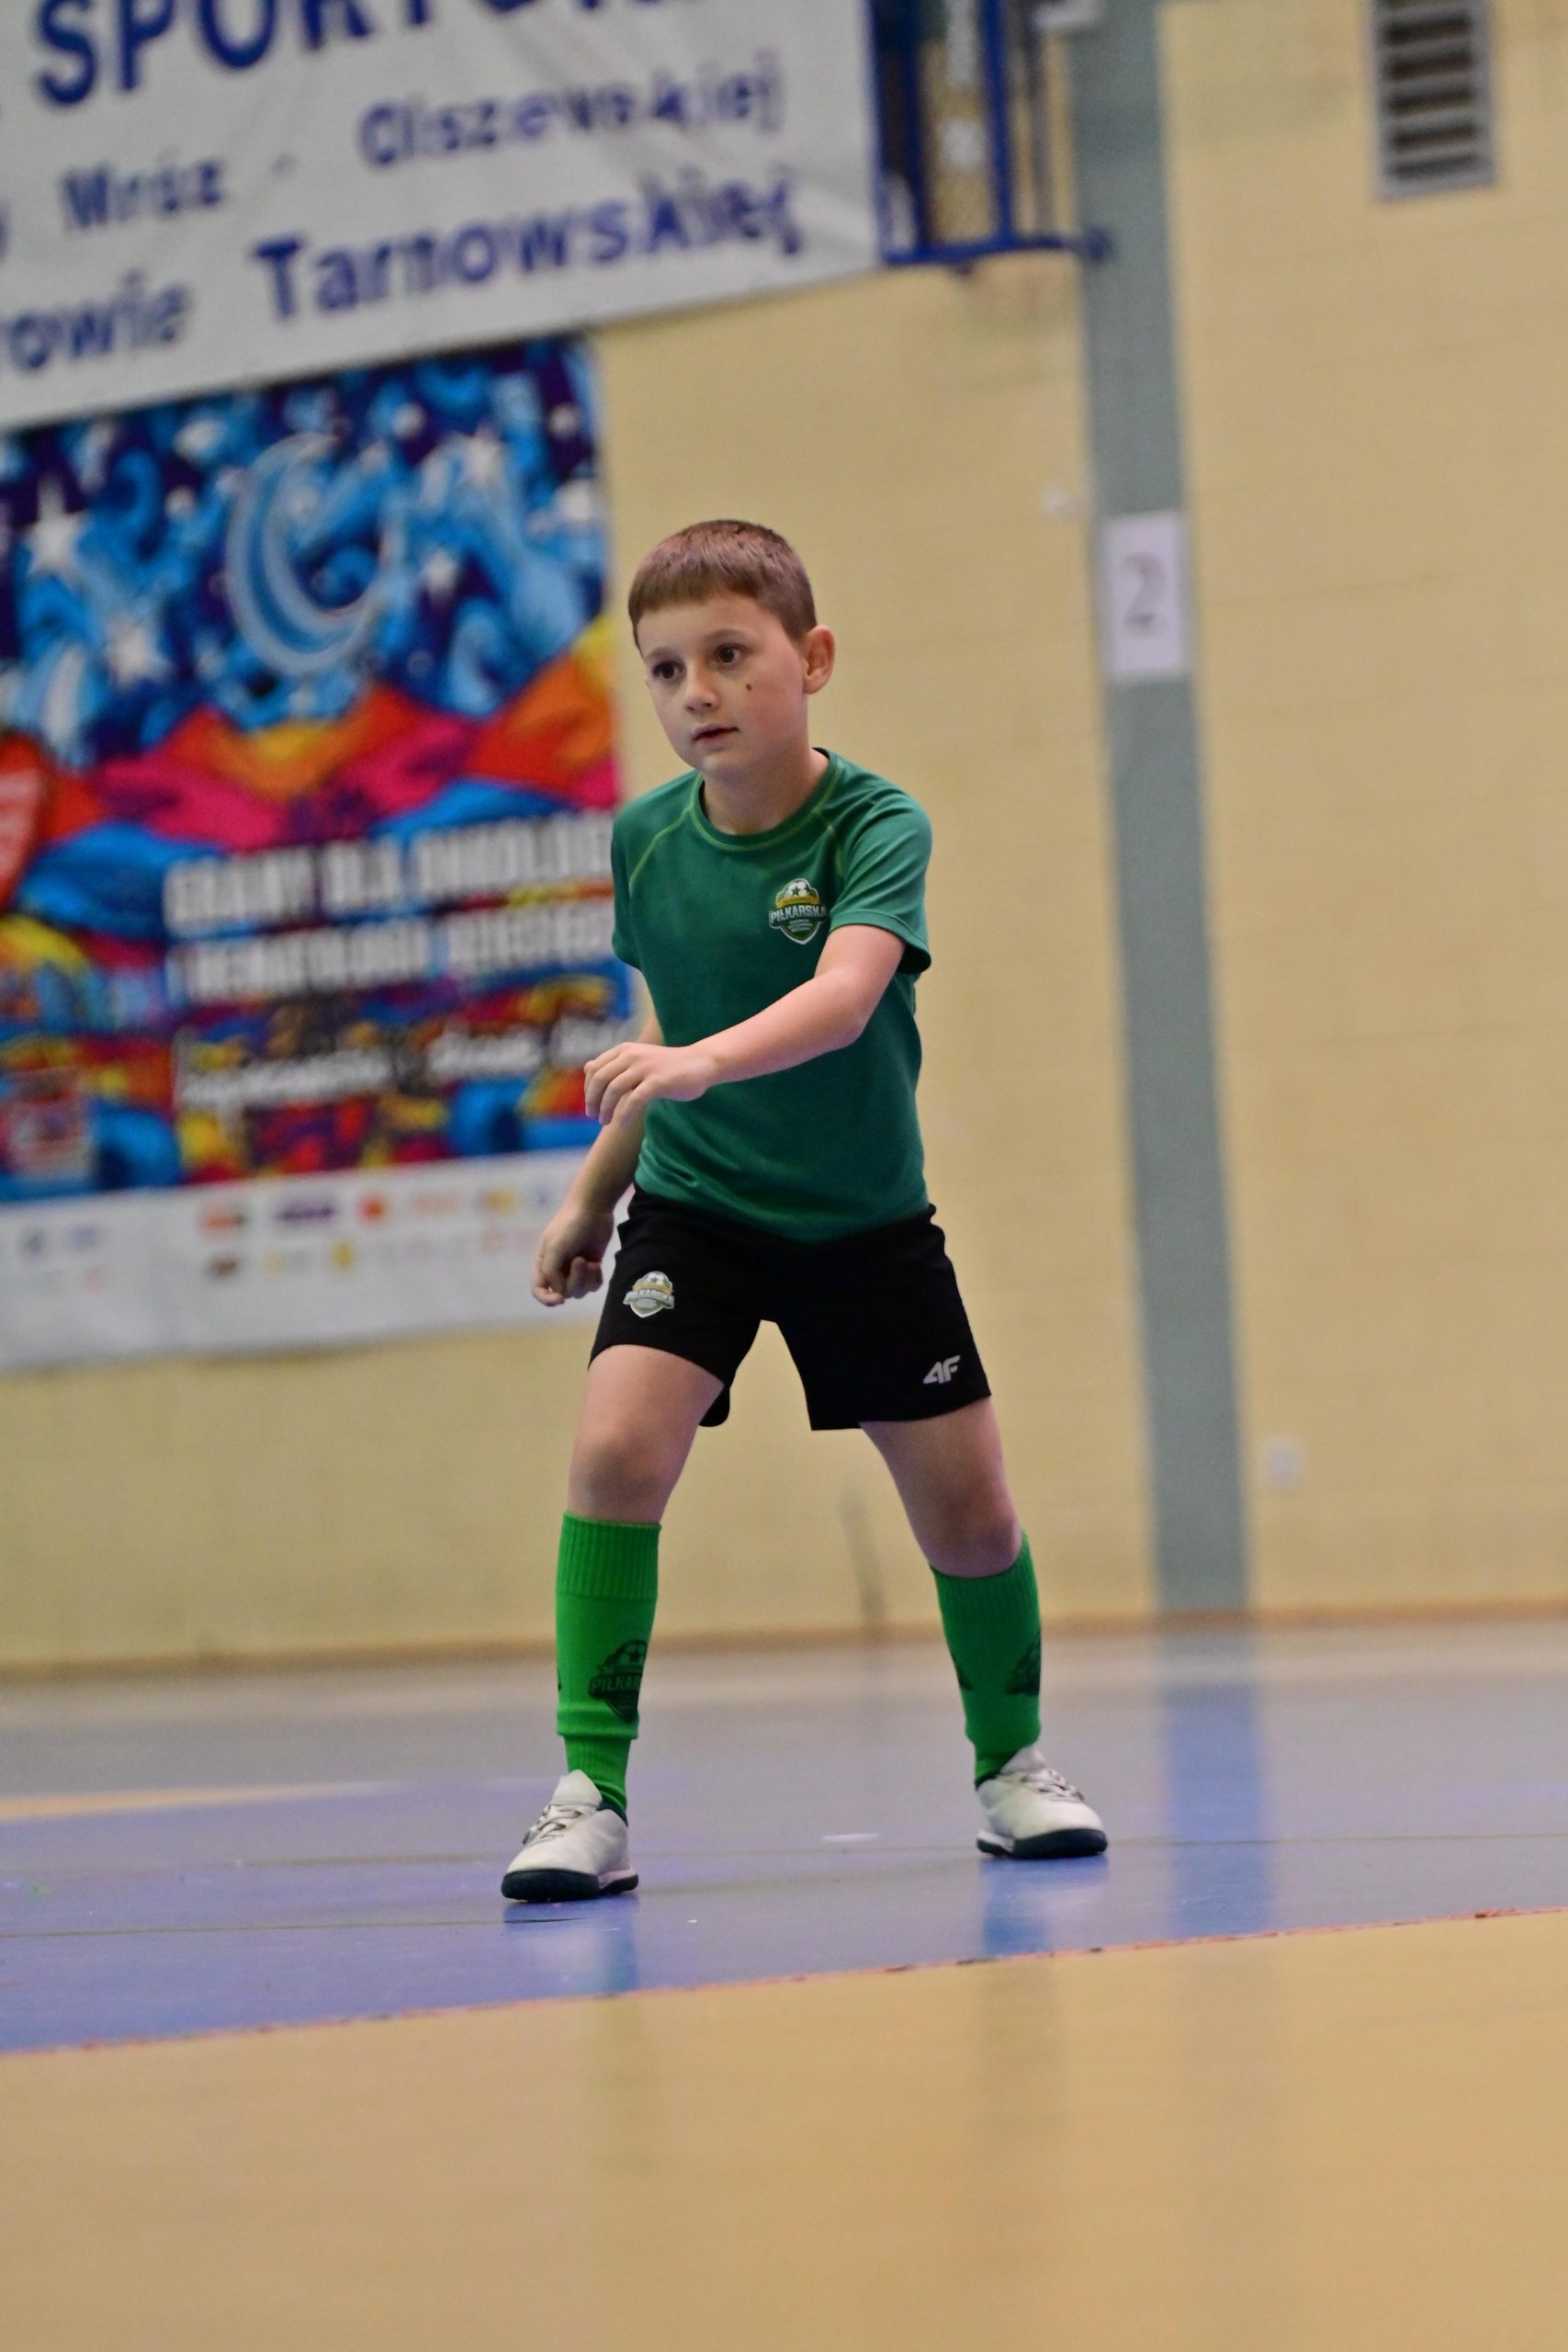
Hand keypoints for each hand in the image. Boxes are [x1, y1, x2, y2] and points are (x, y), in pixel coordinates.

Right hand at [532, 1200, 615, 1307]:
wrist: (593, 1209)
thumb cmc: (570, 1226)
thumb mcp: (554, 1247)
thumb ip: (551, 1272)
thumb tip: (559, 1291)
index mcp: (543, 1263)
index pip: (539, 1290)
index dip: (547, 1299)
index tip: (561, 1299)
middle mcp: (557, 1269)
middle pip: (563, 1292)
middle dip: (575, 1280)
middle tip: (581, 1260)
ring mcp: (574, 1269)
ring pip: (579, 1291)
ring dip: (586, 1279)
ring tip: (590, 1261)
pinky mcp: (590, 1267)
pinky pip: (592, 1287)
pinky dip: (596, 1279)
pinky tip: (597, 1264)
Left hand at [584, 1039, 716, 1126]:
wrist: (700, 1063)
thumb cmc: (667, 1066)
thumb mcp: (638, 1060)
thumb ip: (614, 1064)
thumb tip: (587, 1068)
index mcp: (624, 1050)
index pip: (594, 1069)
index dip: (588, 1090)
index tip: (591, 1106)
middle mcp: (632, 1055)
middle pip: (600, 1079)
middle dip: (592, 1101)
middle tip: (593, 1117)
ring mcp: (645, 1067)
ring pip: (614, 1089)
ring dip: (605, 1109)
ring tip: (605, 1122)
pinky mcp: (658, 1081)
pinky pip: (634, 1100)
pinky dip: (624, 1115)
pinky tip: (622, 1125)